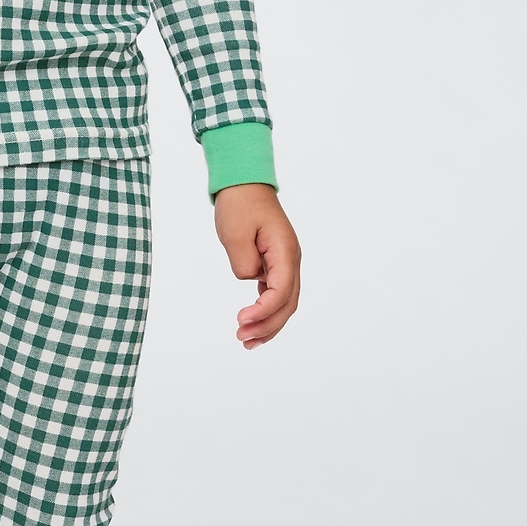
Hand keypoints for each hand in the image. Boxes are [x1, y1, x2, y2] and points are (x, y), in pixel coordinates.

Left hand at [213, 184, 300, 348]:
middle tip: (242, 338)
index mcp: (285, 251)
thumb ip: (243, 263)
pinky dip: (266, 311)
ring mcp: (285, 262)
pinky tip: (252, 324)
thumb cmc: (241, 204)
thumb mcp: (235, 234)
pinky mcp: (275, 264)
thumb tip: (251, 280)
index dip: (264, 311)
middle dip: (267, 325)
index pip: (281, 290)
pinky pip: (275, 293)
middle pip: (287, 302)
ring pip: (284, 302)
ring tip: (247, 341)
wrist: (244, 184)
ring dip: (268, 323)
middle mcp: (291, 259)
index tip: (242, 320)